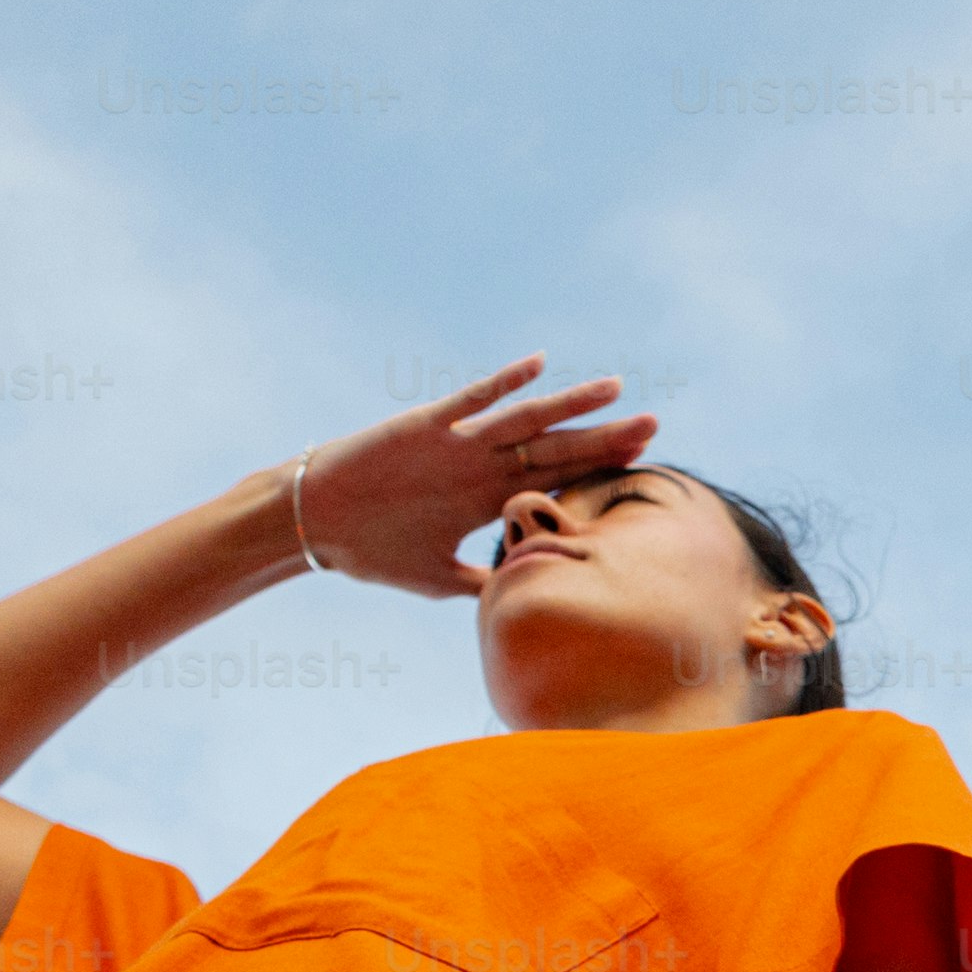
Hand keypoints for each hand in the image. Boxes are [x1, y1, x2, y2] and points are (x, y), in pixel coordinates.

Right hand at [286, 356, 652, 596]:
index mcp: (486, 498)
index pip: (555, 481)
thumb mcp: (439, 579)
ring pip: (526, 420)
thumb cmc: (373, 551)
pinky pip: (470, 401)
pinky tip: (538, 365)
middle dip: (604, 438)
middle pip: (555, 448)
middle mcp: (481, 465)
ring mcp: (457, 444)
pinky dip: (502, 383)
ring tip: (616, 389)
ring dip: (570, 406)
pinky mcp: (426, 427)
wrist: (316, 524)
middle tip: (655, 424)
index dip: (598, 472)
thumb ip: (485, 583)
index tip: (644, 464)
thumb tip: (526, 606)